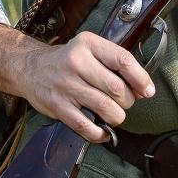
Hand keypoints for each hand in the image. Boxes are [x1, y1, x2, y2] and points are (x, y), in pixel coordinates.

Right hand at [16, 31, 155, 142]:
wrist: (30, 68)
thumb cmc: (67, 60)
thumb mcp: (89, 50)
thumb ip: (115, 65)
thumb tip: (143, 90)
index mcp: (88, 44)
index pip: (123, 60)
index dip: (140, 79)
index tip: (147, 91)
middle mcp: (76, 62)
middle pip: (117, 88)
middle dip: (127, 101)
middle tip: (123, 102)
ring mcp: (66, 85)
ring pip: (106, 108)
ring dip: (116, 117)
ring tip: (113, 115)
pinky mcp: (57, 106)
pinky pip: (86, 126)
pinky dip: (100, 133)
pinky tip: (102, 131)